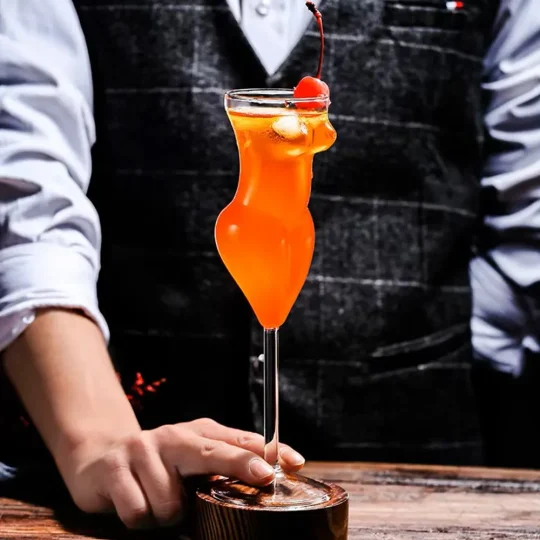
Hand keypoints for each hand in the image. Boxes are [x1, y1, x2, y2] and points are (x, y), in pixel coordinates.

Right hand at [66, 418, 304, 528]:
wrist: (100, 457)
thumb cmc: (158, 464)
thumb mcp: (192, 458)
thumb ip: (222, 464)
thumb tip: (268, 477)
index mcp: (198, 432)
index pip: (239, 439)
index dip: (266, 452)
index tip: (294, 463)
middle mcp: (173, 436)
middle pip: (211, 452)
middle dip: (239, 463)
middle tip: (263, 476)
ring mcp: (142, 449)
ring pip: (169, 502)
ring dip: (166, 515)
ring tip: (157, 503)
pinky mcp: (114, 468)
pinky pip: (138, 512)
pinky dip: (139, 520)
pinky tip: (134, 504)